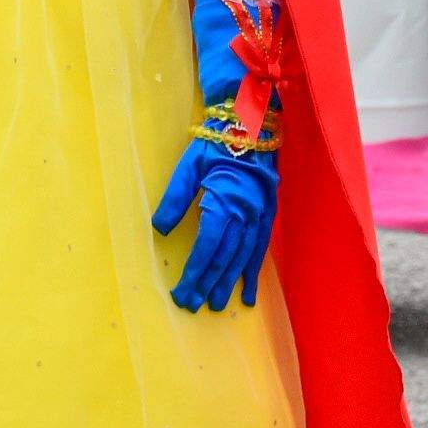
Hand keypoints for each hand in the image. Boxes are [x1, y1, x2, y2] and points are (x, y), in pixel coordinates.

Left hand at [150, 139, 276, 312]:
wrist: (252, 122)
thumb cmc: (215, 142)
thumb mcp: (189, 166)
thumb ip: (175, 198)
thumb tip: (160, 229)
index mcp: (224, 201)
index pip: (208, 247)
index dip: (195, 272)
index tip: (182, 291)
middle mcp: (245, 213)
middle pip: (225, 257)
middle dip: (208, 284)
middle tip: (194, 305)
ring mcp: (259, 215)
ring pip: (243, 256)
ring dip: (230, 282)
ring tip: (219, 304)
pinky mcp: (268, 214)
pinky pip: (260, 248)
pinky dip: (253, 270)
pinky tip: (249, 290)